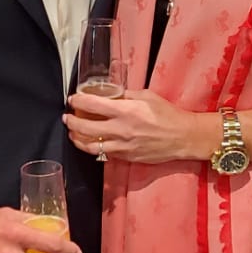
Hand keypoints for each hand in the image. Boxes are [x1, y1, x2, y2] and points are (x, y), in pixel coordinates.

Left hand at [65, 86, 212, 164]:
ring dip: (77, 139)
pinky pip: (104, 154)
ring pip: (90, 146)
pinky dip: (93, 148)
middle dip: (72, 122)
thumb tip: (110, 95)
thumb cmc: (168, 114)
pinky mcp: (126, 157)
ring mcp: (122, 146)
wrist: (183, 137)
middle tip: (68, 117)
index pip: (93, 105)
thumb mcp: (147, 96)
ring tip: (73, 133)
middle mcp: (121, 130)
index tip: (73, 99)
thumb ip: (126, 96)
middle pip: (86, 128)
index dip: (78, 101)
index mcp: (126, 111)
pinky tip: (90, 143)